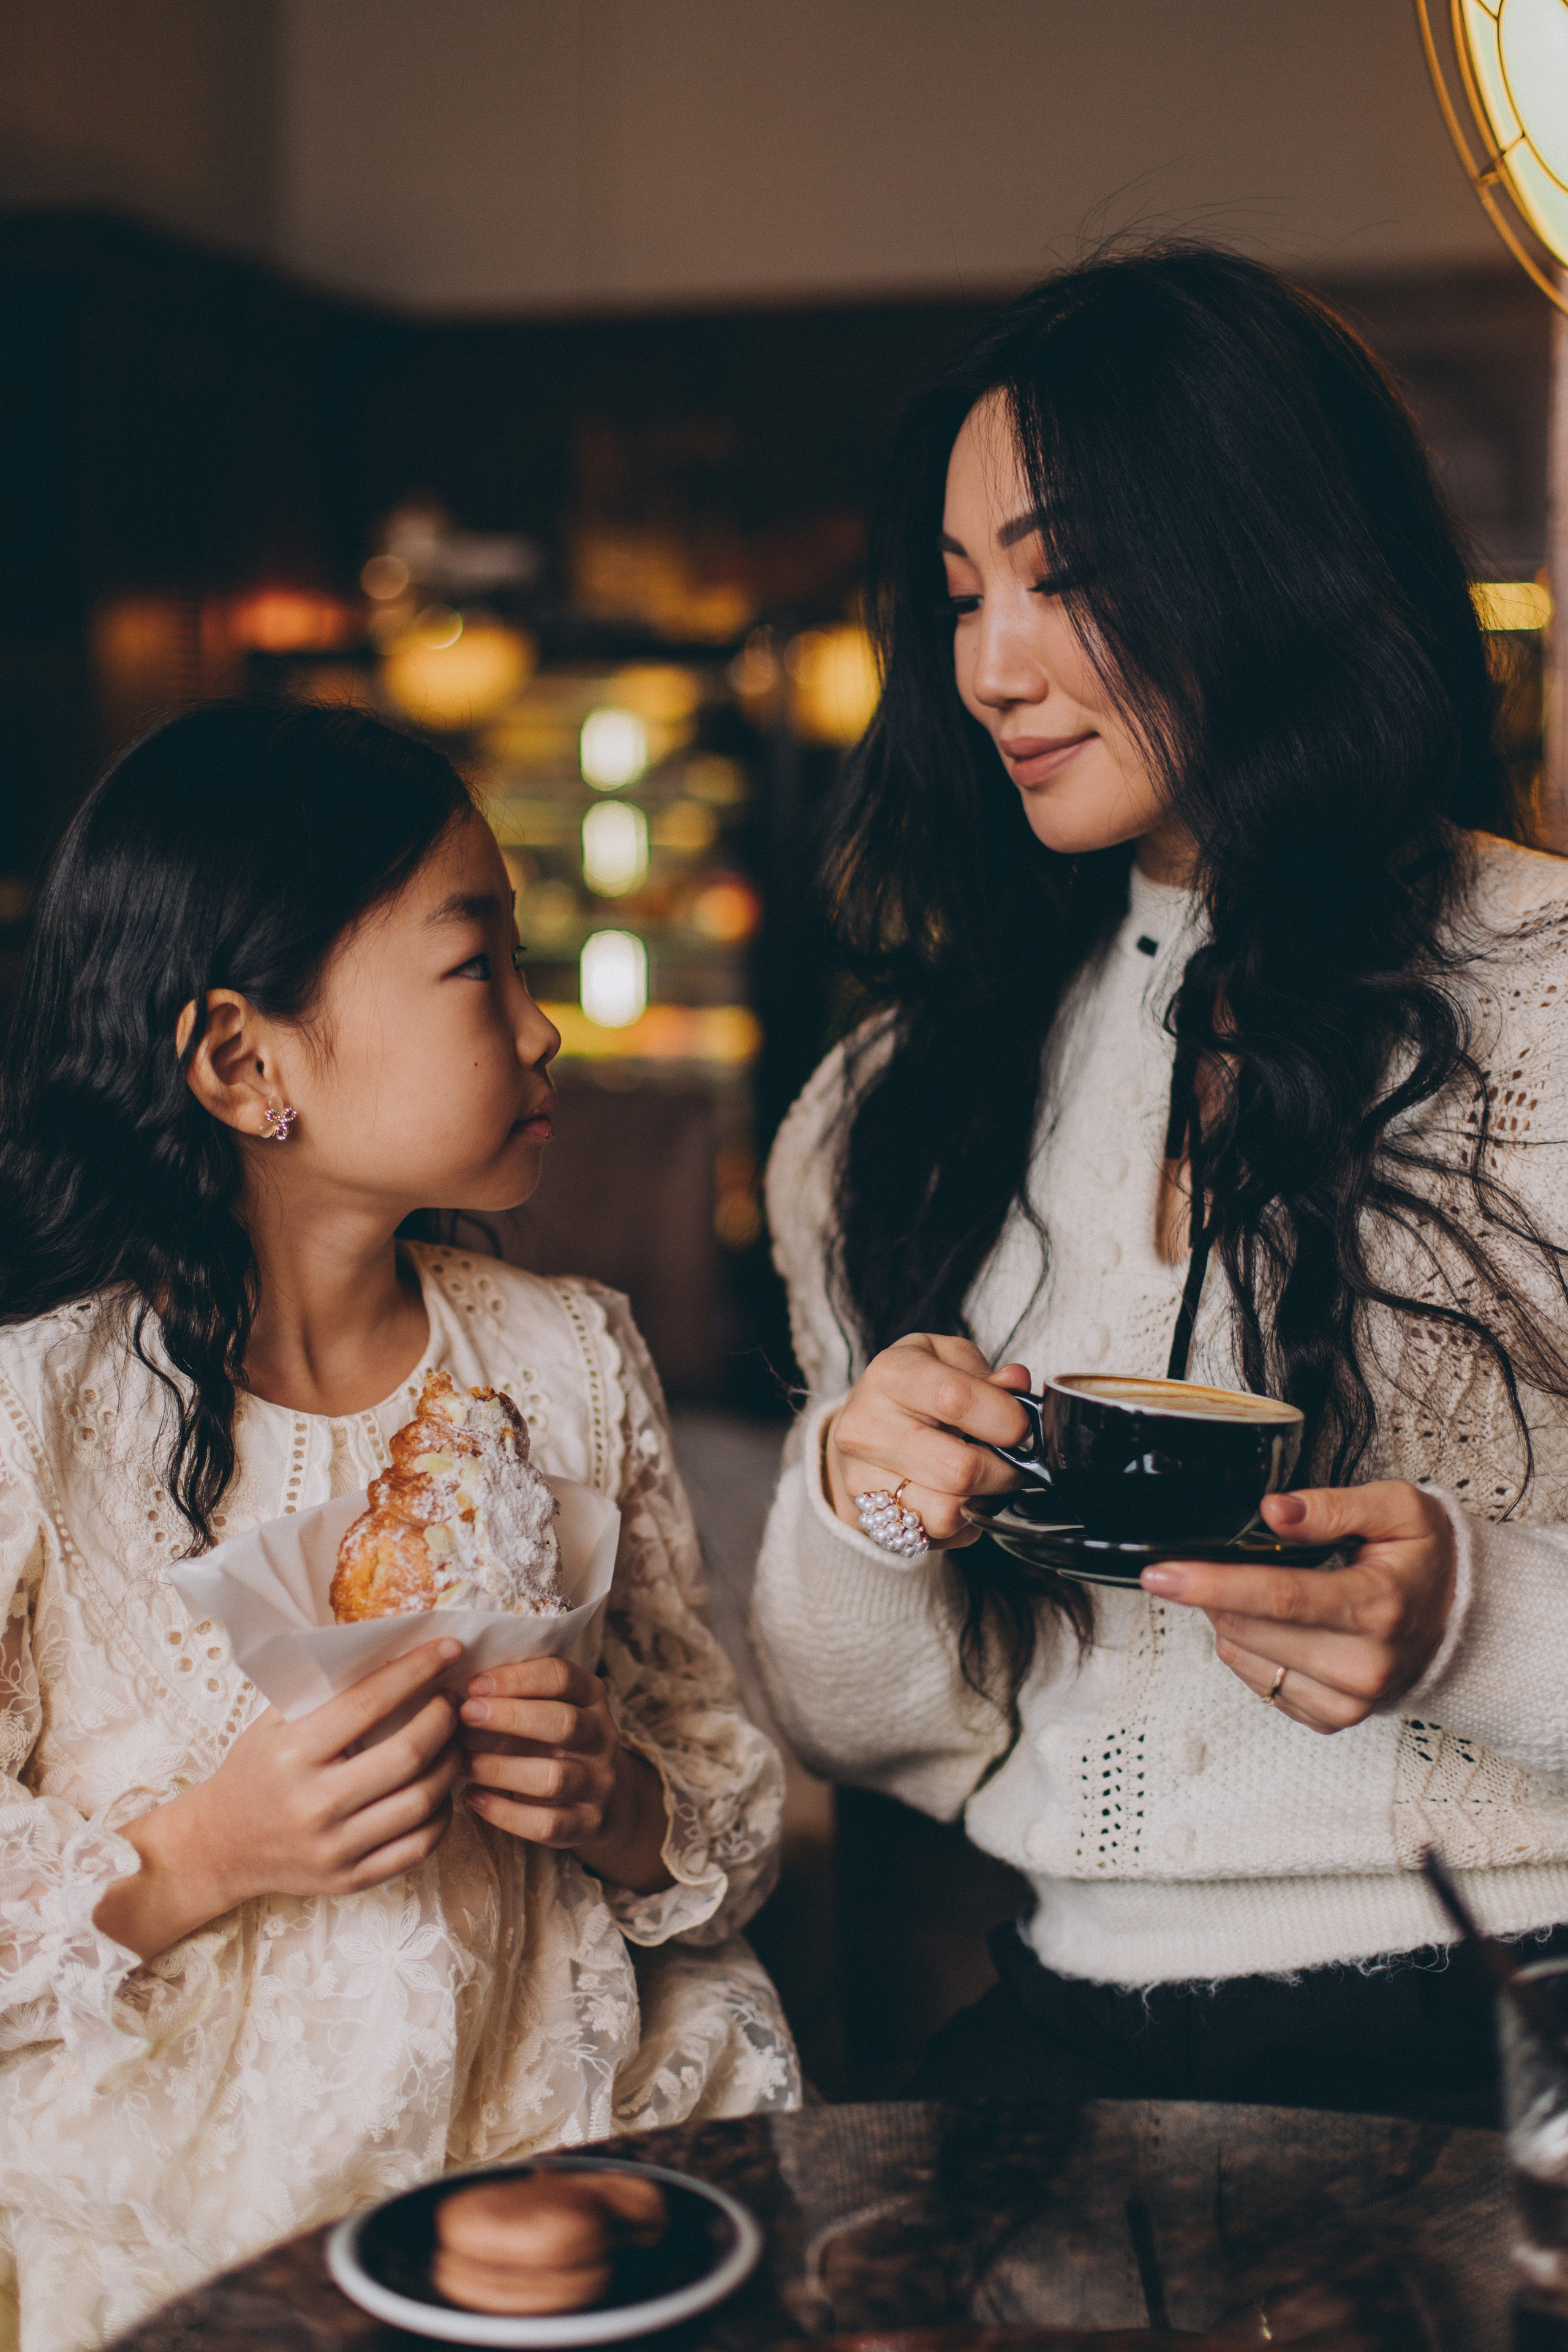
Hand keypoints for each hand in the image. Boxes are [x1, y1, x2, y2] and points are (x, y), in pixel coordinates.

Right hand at [95, 1639, 465, 1959]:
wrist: (217, 1847)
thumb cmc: (254, 1772)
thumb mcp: (273, 1723)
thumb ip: (325, 1692)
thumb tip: (392, 1651)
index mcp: (293, 1753)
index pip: (369, 1702)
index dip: (416, 1670)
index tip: (446, 1650)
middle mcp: (315, 1803)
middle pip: (408, 1754)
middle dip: (443, 1718)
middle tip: (452, 1700)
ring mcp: (334, 1847)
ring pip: (422, 1802)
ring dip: (451, 1763)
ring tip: (454, 1740)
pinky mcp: (349, 1879)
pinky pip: (419, 1846)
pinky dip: (442, 1814)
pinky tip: (442, 1789)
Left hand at [460, 1657, 672, 1893]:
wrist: (587, 1792)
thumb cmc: (543, 1737)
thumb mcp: (539, 1705)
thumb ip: (509, 1692)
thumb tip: (451, 1687)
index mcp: (591, 1696)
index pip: (562, 1677)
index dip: (517, 1679)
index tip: (474, 1685)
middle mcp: (603, 1736)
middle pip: (564, 1723)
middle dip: (511, 1717)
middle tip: (465, 1715)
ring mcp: (599, 1782)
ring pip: (554, 1777)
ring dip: (500, 1769)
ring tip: (461, 1763)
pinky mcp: (588, 1823)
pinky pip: (547, 1823)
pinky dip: (504, 1812)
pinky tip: (472, 1797)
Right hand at [825, 1334, 1033, 1547]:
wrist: (862, 1427)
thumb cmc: (914, 1390)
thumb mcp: (948, 1360)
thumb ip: (986, 1374)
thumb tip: (1017, 1383)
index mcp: (891, 1375)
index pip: (954, 1399)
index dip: (1005, 1418)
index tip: (1022, 1427)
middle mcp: (867, 1427)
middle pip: (958, 1469)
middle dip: (1004, 1471)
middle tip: (1011, 1461)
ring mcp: (863, 1478)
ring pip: (948, 1513)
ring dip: (983, 1501)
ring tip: (982, 1479)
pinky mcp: (870, 1519)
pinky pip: (938, 1536)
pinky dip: (961, 1522)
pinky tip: (957, 1495)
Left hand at [1140, 1481, 1457, 1731]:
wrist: (1464, 1623)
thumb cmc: (1426, 1561)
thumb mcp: (1395, 1510)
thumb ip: (1331, 1506)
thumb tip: (1273, 1511)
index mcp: (1377, 1607)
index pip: (1278, 1596)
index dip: (1211, 1583)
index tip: (1161, 1573)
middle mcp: (1362, 1664)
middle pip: (1249, 1626)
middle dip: (1217, 1589)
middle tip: (1232, 1558)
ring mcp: (1347, 1699)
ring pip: (1242, 1655)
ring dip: (1231, 1617)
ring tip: (1267, 1589)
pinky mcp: (1331, 1719)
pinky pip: (1257, 1681)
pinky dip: (1251, 1647)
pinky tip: (1281, 1625)